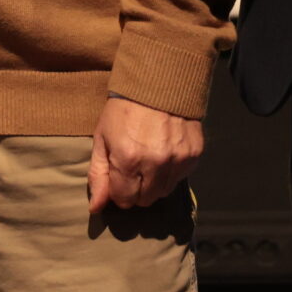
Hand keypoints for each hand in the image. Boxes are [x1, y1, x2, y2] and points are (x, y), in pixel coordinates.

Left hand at [88, 97, 201, 214]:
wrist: (158, 83)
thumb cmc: (123, 111)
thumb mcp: (102, 139)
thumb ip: (98, 175)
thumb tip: (96, 208)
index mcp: (128, 159)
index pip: (124, 200)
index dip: (118, 191)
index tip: (118, 177)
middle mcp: (155, 163)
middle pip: (145, 200)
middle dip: (136, 190)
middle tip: (133, 169)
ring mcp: (178, 160)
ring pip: (164, 193)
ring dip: (154, 183)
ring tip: (148, 161)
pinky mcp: (194, 156)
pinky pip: (180, 178)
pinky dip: (171, 172)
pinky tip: (164, 154)